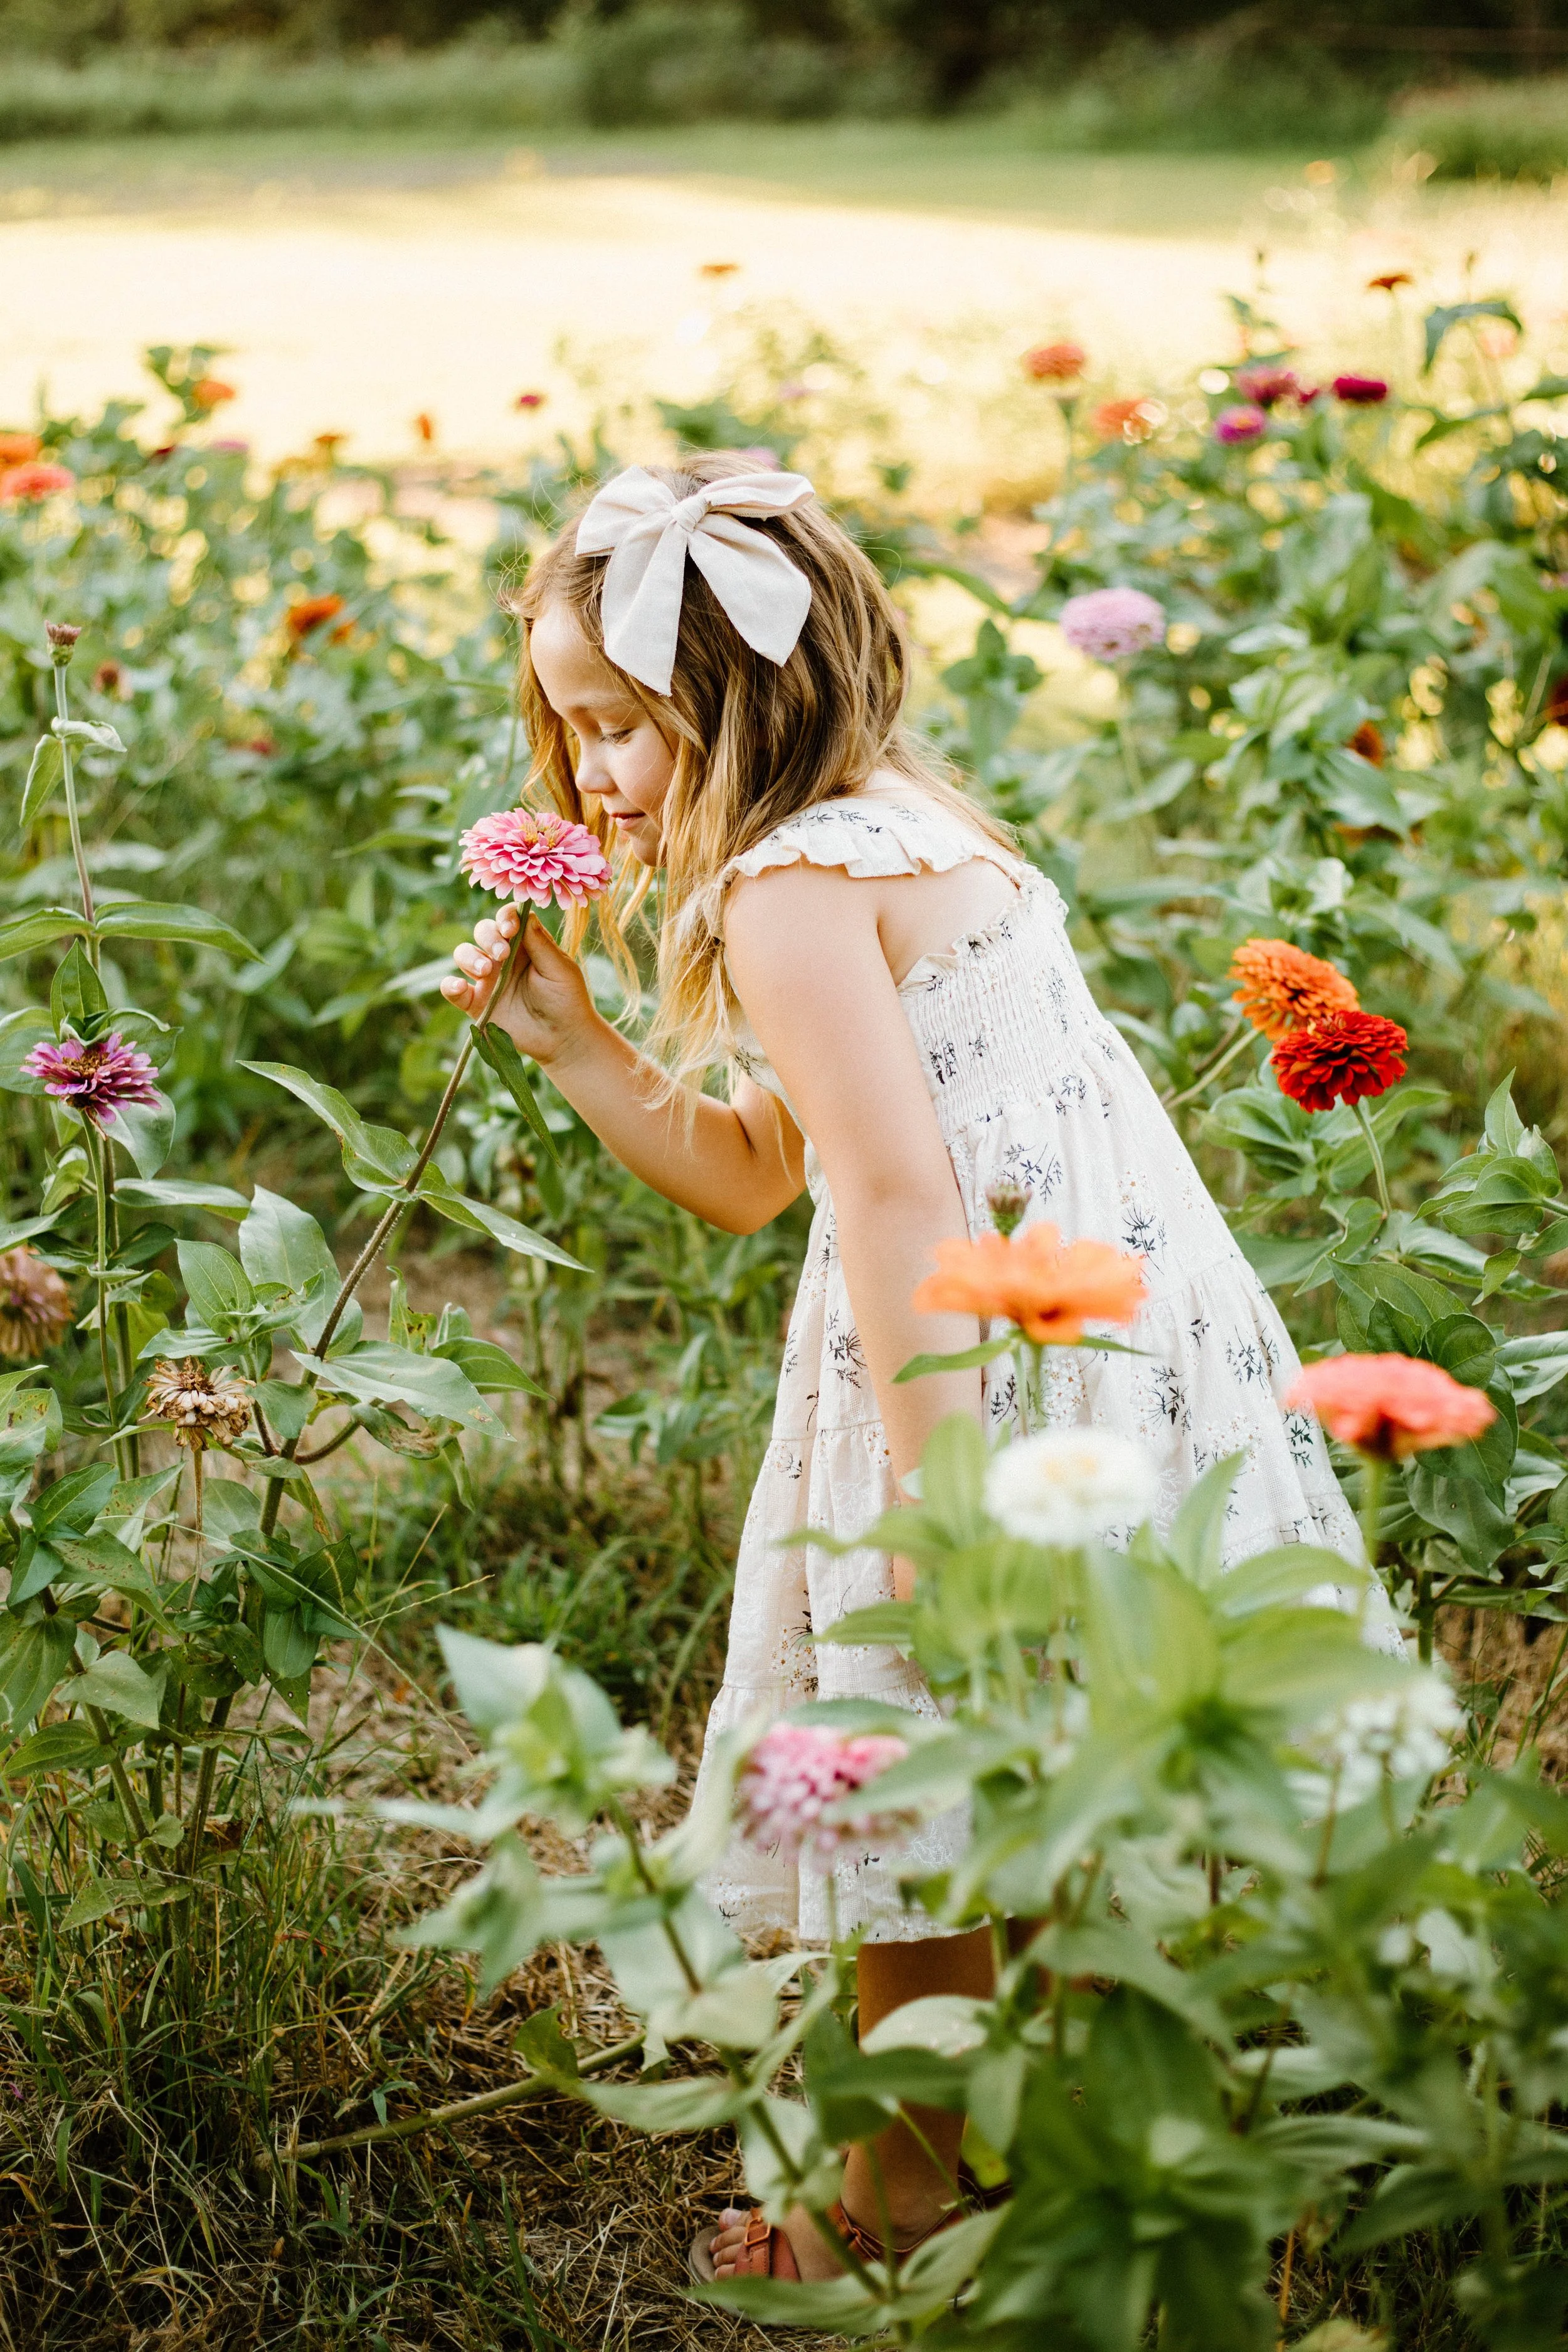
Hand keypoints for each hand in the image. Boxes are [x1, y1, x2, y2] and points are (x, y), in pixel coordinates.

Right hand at [440, 900, 597, 1068]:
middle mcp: (502, 957)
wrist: (563, 1038)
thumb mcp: (560, 969)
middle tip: (501, 954)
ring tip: (485, 971)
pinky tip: (460, 986)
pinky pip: (453, 990)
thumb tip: (525, 914)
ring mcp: (487, 979)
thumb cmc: (567, 999)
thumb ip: (541, 943)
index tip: (510, 928)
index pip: (507, 918)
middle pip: (483, 931)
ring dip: (470, 957)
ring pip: (463, 954)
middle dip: (488, 937)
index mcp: (524, 944)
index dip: (505, 917)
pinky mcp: (476, 1003)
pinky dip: (449, 985)